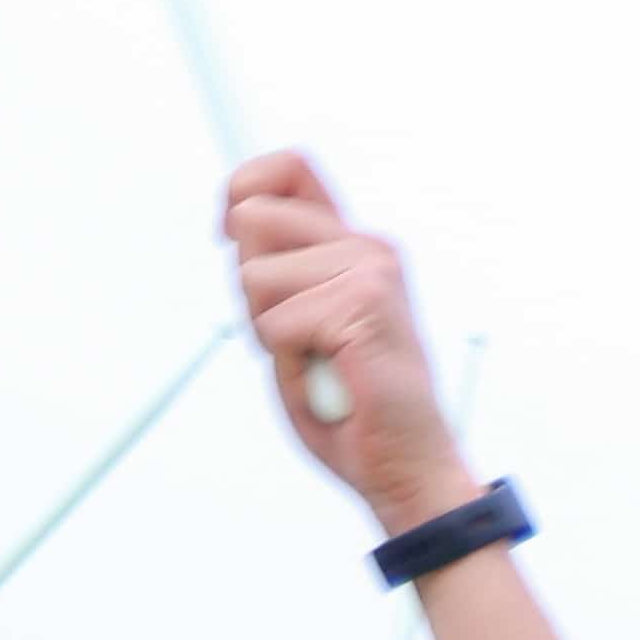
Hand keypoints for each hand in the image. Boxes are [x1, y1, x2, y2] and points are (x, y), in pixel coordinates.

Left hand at [219, 151, 470, 529]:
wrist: (407, 472)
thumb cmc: (353, 411)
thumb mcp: (296, 326)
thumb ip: (272, 274)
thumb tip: (234, 219)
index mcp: (352, 246)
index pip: (287, 167)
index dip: (241, 192)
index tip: (232, 241)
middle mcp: (366, 246)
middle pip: (253, 218)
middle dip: (250, 290)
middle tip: (296, 339)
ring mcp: (369, 270)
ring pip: (255, 276)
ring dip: (270, 332)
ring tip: (317, 362)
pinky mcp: (365, 304)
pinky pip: (277, 322)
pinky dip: (289, 361)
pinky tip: (330, 379)